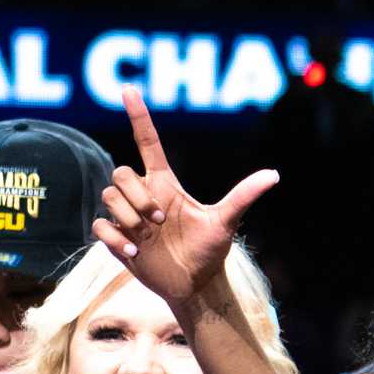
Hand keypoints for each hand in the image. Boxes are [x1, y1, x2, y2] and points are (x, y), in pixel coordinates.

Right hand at [93, 89, 279, 309]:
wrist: (194, 284)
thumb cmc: (209, 250)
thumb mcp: (226, 222)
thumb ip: (243, 196)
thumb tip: (274, 174)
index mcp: (165, 183)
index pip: (147, 142)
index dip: (138, 115)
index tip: (129, 89)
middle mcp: (144, 195)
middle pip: (120, 172)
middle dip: (136, 195)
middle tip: (159, 220)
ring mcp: (128, 216)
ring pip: (108, 196)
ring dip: (127, 216)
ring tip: (147, 238)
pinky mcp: (116, 238)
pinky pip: (99, 226)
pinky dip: (114, 237)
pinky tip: (134, 252)